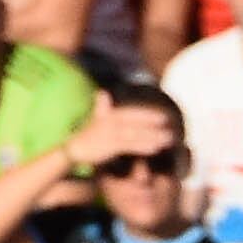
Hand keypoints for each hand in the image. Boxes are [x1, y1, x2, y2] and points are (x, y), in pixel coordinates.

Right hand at [67, 94, 181, 170]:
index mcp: (109, 115)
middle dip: (153, 121)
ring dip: (153, 135)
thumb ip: (102, 108)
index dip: (147, 114)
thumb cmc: (86, 137)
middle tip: (170, 123)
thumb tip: (102, 93)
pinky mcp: (109, 146)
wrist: (73, 150)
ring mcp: (110, 133)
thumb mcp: (94, 120)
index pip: (131, 113)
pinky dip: (143, 145)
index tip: (163, 116)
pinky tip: (156, 148)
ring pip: (135, 133)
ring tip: (169, 138)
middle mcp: (110, 122)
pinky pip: (129, 145)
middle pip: (135, 121)